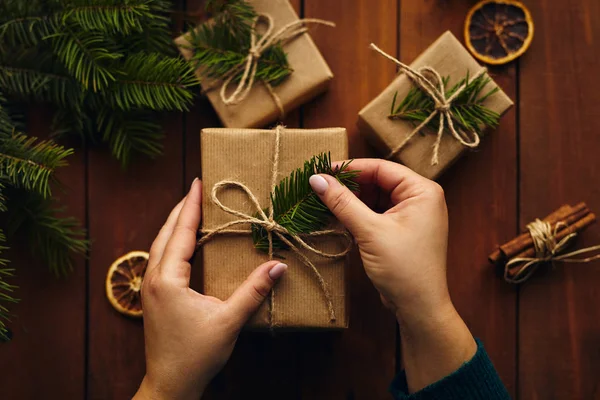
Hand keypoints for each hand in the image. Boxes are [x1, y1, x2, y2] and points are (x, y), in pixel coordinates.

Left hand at [134, 179, 287, 399]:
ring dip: (175, 224)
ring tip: (191, 208)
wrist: (170, 385)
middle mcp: (154, 278)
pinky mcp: (152, 297)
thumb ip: (254, 291)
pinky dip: (173, 242)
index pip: (181, 232)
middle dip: (181, 209)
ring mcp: (149, 288)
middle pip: (166, 233)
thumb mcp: (229, 322)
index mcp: (168, 279)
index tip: (198, 182)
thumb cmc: (196, 355)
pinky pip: (161, 258)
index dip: (191, 206)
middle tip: (196, 188)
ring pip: (160, 245)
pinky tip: (184, 242)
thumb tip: (278, 266)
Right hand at [309, 159, 475, 391]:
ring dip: (351, 201)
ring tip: (325, 202)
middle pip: (377, 181)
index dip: (350, 168)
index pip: (381, 168)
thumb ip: (342, 202)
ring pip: (375, 198)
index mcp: (422, 191)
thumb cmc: (404, 268)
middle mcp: (420, 199)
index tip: (321, 170)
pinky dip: (358, 215)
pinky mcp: (401, 231)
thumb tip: (316, 179)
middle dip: (349, 185)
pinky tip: (338, 218)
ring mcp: (411, 216)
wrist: (420, 308)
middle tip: (320, 188)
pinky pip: (376, 214)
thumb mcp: (370, 231)